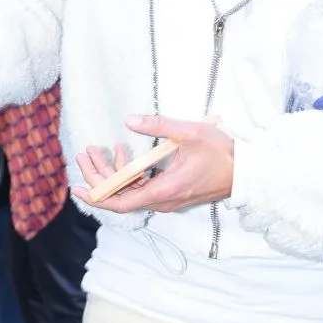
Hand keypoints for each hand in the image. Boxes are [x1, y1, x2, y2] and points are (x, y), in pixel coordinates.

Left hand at [73, 114, 234, 214]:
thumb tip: (130, 121)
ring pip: (131, 191)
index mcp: (164, 190)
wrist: (245, 172)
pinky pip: (143, 189)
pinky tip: (126, 154)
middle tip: (85, 154)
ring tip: (100, 150)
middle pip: (121, 195)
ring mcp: (168, 199)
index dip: (97, 196)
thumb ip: (158, 126)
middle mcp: (163, 200)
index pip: (121, 202)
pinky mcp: (172, 194)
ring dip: (113, 173)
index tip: (78, 188)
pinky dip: (130, 175)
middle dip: (99, 175)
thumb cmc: (221, 153)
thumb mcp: (190, 133)